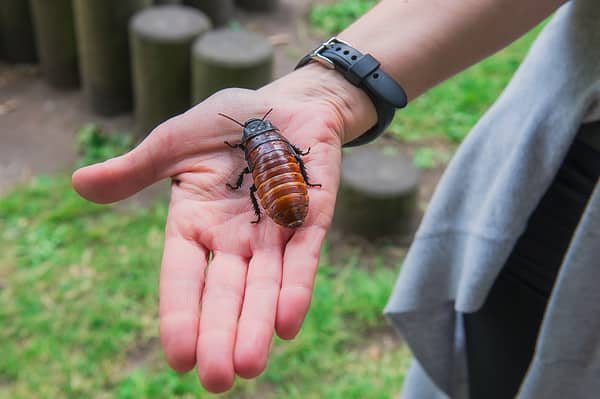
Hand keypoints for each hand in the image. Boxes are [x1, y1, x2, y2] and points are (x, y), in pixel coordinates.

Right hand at [72, 65, 374, 392]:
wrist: (284, 102)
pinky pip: (303, 256)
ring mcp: (275, 229)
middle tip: (216, 380)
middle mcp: (235, 236)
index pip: (183, 275)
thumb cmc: (227, 121)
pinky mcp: (312, 216)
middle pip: (225, 292)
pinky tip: (288, 322)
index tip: (178, 356)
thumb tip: (78, 184)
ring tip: (249, 366)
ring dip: (258, 323)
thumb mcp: (175, 142)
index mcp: (197, 222)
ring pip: (264, 284)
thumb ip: (136, 169)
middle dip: (221, 334)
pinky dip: (296, 286)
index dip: (180, 314)